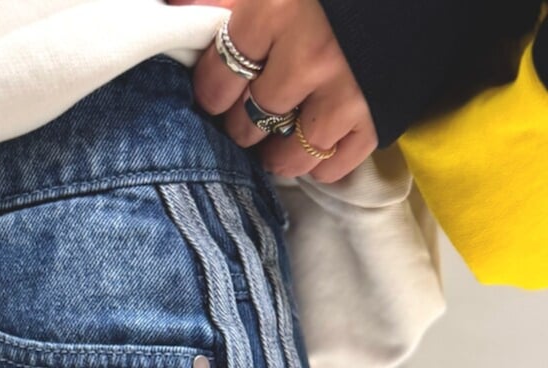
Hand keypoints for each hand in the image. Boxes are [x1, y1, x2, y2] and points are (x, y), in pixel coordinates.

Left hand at [169, 0, 377, 182]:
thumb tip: (175, 8)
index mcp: (278, 9)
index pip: (219, 77)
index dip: (212, 89)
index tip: (217, 90)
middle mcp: (310, 55)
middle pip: (249, 121)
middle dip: (241, 122)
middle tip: (246, 114)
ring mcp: (346, 91)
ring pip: (289, 154)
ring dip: (276, 153)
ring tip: (274, 139)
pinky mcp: (378, 117)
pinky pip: (333, 165)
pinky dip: (319, 162)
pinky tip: (314, 143)